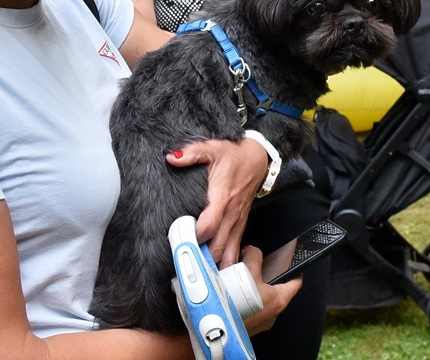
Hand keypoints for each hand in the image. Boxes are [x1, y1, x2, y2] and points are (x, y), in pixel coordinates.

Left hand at [166, 138, 267, 265]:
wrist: (258, 159)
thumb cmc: (234, 155)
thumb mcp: (213, 148)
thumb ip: (192, 153)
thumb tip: (172, 158)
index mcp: (222, 198)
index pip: (209, 225)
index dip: (194, 237)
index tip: (177, 243)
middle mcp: (231, 215)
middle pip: (218, 248)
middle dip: (201, 261)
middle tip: (181, 273)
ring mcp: (237, 223)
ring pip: (228, 254)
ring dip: (214, 268)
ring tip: (195, 281)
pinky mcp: (240, 227)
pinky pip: (234, 251)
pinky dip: (224, 265)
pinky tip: (212, 276)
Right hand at [240, 245, 302, 334]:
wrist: (218, 326)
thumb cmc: (237, 303)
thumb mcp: (247, 271)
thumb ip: (254, 256)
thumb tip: (253, 250)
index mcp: (279, 300)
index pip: (296, 283)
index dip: (296, 272)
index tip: (295, 266)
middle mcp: (273, 314)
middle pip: (276, 292)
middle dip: (268, 279)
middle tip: (260, 268)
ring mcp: (260, 323)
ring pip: (262, 301)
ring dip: (254, 290)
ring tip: (242, 280)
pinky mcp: (248, 328)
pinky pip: (251, 311)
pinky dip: (245, 301)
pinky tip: (233, 294)